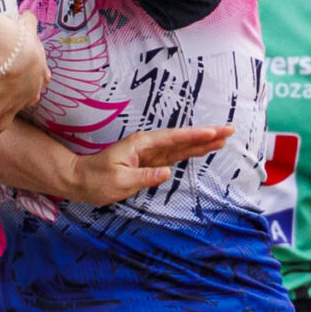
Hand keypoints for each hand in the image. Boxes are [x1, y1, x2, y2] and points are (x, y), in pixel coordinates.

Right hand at [0, 10, 48, 149]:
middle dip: (16, 110)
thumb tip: (27, 13)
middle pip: (23, 106)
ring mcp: (13, 104)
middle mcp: (28, 93)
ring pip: (2, 123)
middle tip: (7, 115)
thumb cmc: (19, 37)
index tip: (32, 92)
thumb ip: (29, 21)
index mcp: (38, 74)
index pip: (39, 84)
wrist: (12, 51)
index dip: (34, 88)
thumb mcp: (28, 26)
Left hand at [68, 125, 230, 204]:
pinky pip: (174, 156)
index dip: (194, 136)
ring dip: (202, 143)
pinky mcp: (150, 162)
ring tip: (223, 139)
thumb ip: (144, 176)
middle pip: (182, 139)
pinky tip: (203, 149)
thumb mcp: (119, 180)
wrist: (81, 181)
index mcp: (141, 145)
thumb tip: (167, 172)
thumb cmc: (96, 180)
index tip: (213, 132)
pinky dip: (190, 152)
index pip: (173, 139)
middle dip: (206, 135)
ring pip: (181, 147)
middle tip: (229, 130)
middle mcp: (148, 146)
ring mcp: (150, 154)